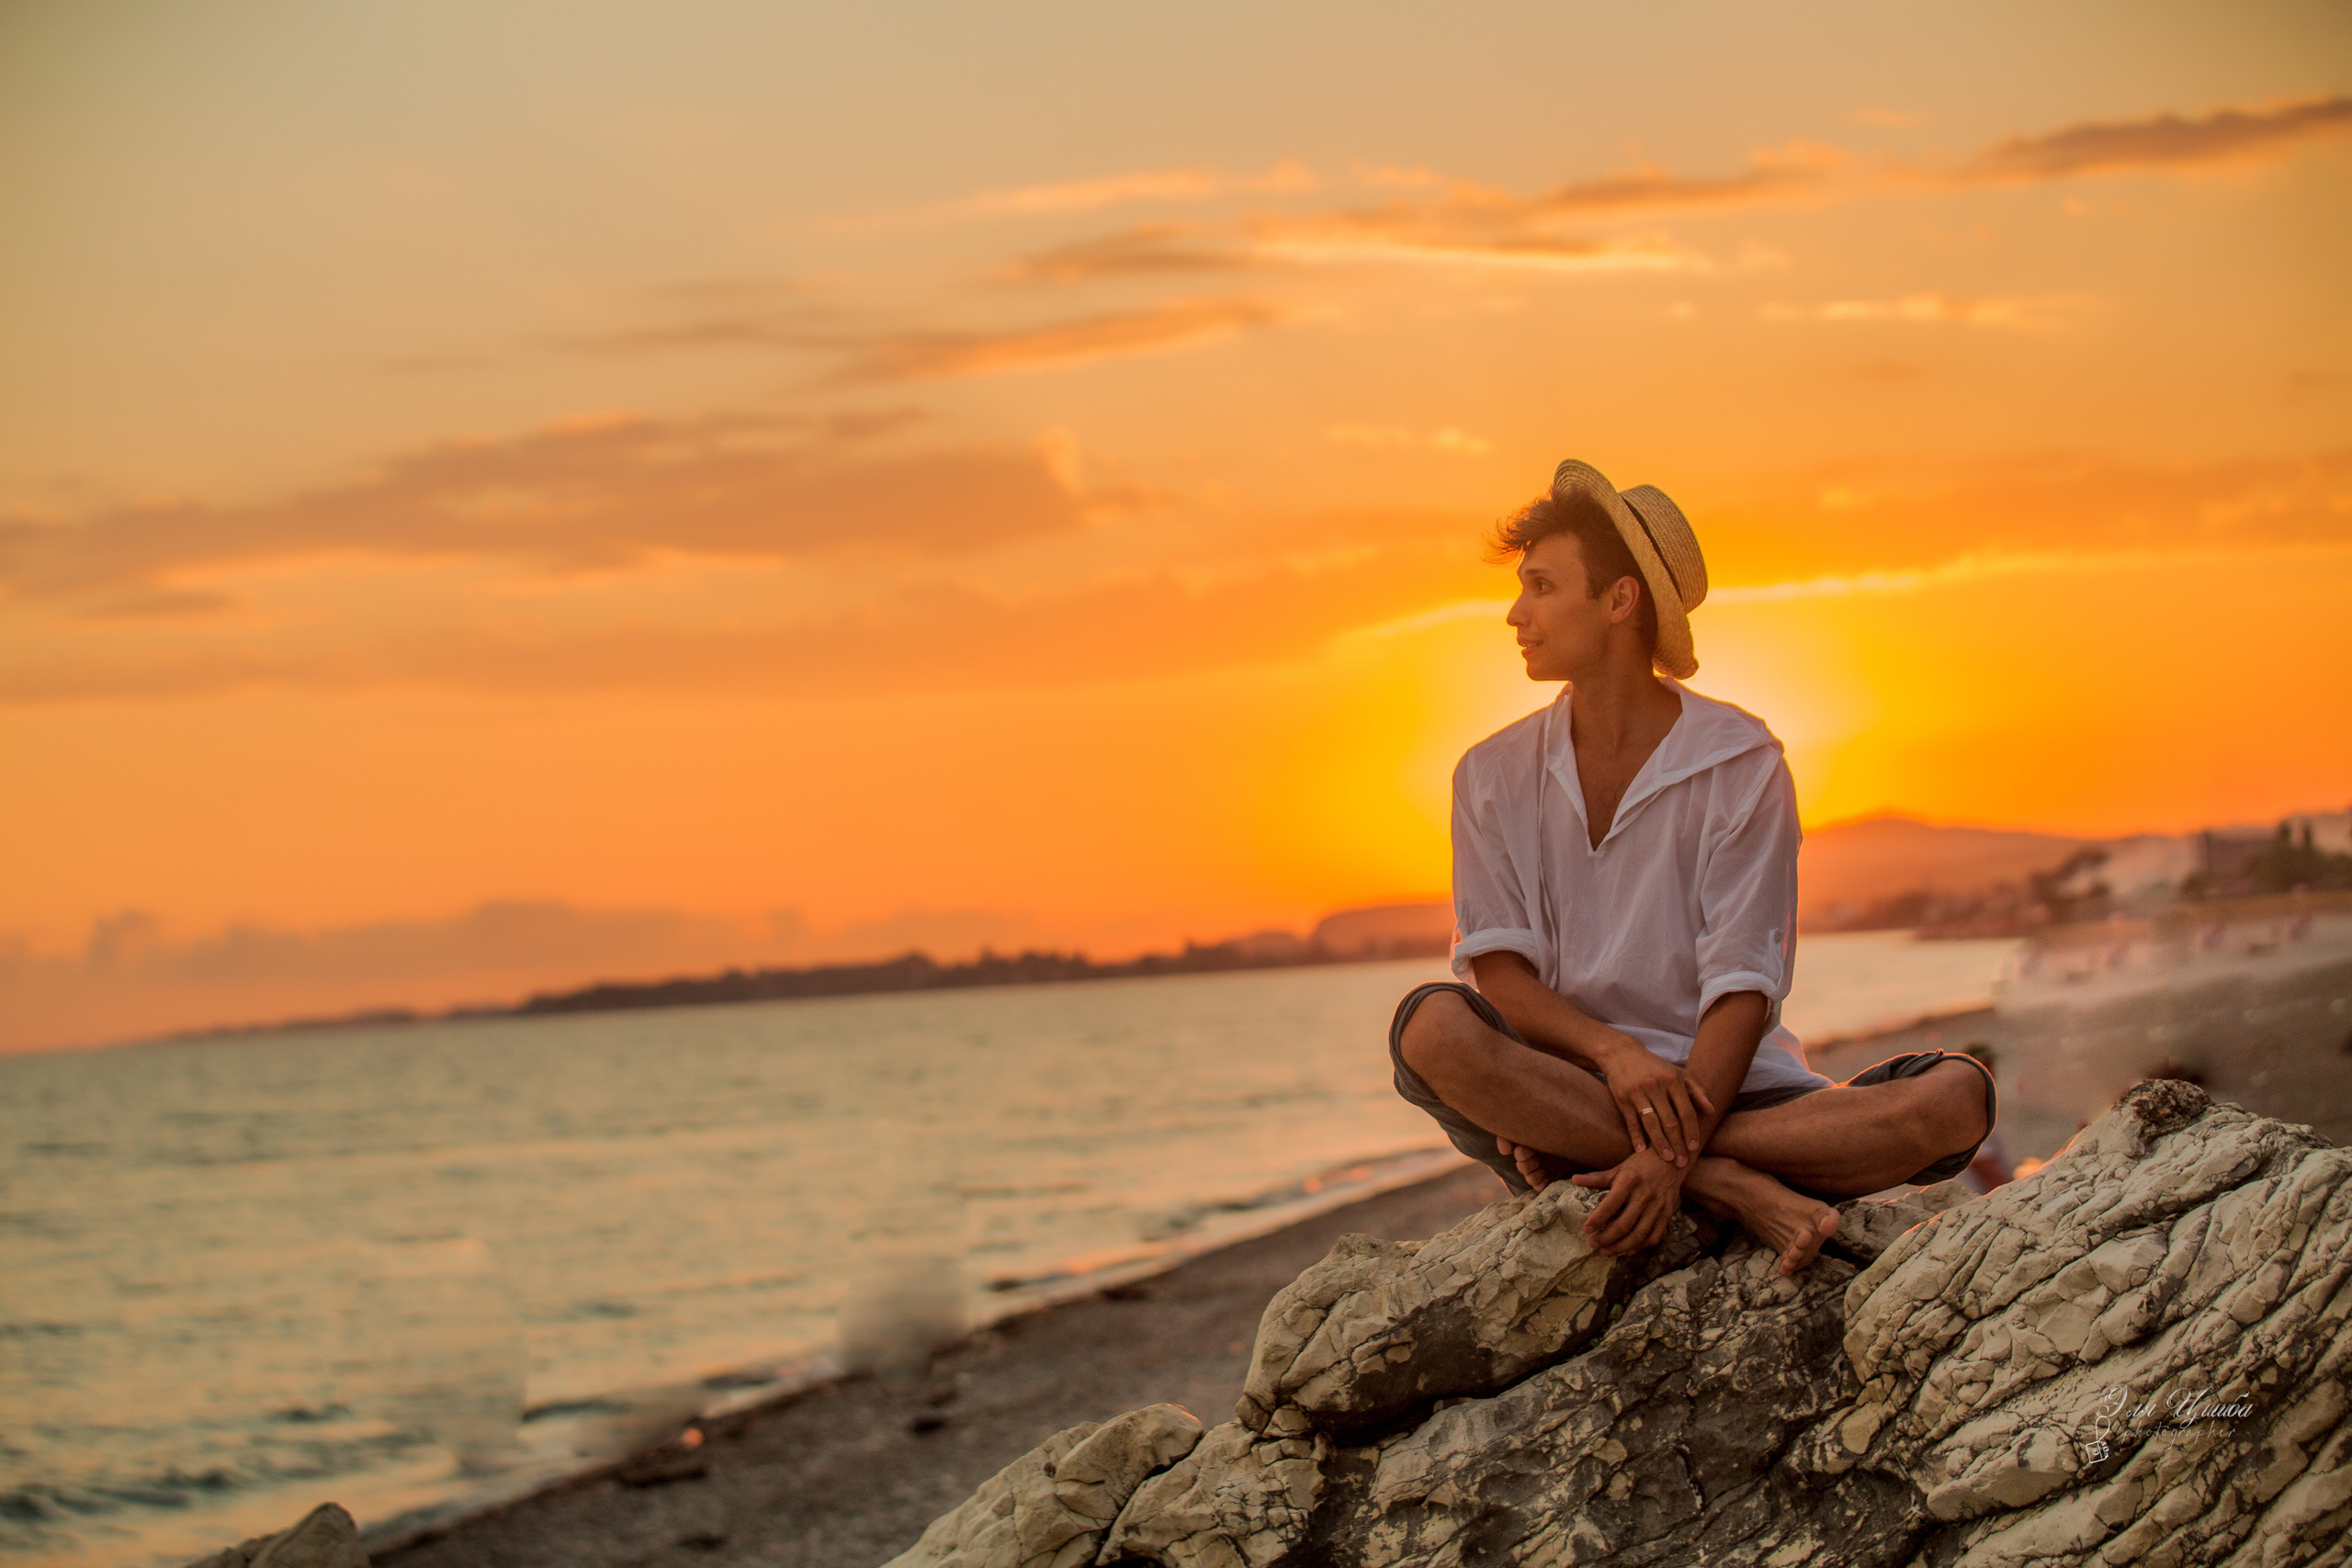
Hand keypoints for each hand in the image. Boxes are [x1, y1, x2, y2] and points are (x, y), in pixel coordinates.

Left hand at [1570, 1151, 1685, 1255]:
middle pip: (1624, 1224)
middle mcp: (1645, 1195)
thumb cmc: (1641, 1164)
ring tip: (1606, 1251)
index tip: (1586, 1230)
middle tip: (1593, 1244)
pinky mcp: (1668, 1214)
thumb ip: (1598, 1178)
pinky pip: (1654, 1236)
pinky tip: (1627, 1250)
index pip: (1610, 1205)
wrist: (1672, 1161)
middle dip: (1606, 1238)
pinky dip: (1640, 1247)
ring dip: (1621, 1247)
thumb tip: (1574, 1179)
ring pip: (1639, 1235)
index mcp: (1629, 1181)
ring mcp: (1658, 1206)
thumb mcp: (1619, 1168)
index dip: (1597, 1220)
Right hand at [1593, 1035, 1715, 1167]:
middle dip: (1678, 1143)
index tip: (1694, 1148)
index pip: (1686, 1111)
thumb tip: (1712, 1110)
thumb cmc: (1655, 1067)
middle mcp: (1656, 1086)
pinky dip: (1636, 1137)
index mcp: (1672, 1080)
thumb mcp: (1678, 1073)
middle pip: (1670, 1121)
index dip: (1691, 1131)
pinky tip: (1642, 1151)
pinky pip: (1631, 1122)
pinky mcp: (1622, 1099)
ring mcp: (1638, 1093)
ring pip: (1651, 1123)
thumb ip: (1697, 1090)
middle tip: (1682, 1162)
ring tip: (1668, 1159)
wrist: (1621, 1054)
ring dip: (1660, 1144)